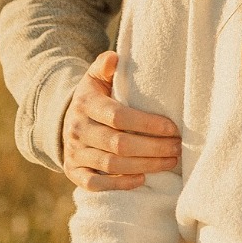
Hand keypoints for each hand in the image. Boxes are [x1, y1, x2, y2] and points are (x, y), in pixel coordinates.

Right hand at [63, 52, 181, 190]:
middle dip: (153, 148)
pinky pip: (95, 184)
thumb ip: (105, 65)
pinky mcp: (74, 172)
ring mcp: (74, 153)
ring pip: (111, 165)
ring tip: (170, 161)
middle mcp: (77, 130)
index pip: (118, 117)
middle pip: (119, 144)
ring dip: (144, 166)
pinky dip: (119, 184)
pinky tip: (142, 178)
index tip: (173, 128)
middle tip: (178, 147)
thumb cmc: (94, 96)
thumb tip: (114, 58)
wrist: (64, 120)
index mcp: (85, 104)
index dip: (147, 124)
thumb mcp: (95, 77)